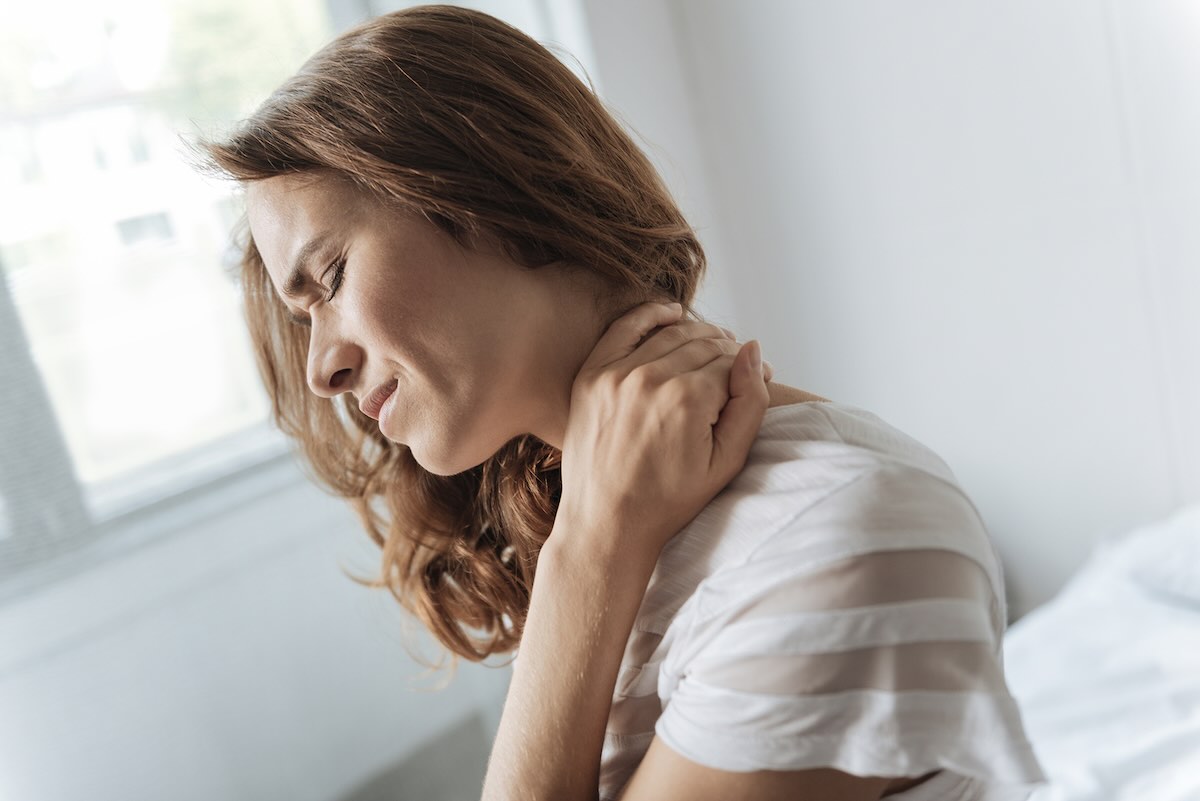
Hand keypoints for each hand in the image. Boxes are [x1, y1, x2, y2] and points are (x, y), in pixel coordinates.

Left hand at [553, 302, 770, 564]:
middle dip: (726, 352)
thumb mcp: (727, 461)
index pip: (730, 363)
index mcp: (688, 399)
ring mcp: (617, 373)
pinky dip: (651, 315)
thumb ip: (750, 403)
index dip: (748, 372)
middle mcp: (651, 377)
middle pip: (704, 344)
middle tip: (736, 368)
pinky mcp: (592, 374)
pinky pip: (625, 327)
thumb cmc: (669, 499)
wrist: (607, 521)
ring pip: (671, 333)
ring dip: (697, 334)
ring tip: (712, 347)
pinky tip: (672, 314)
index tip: (755, 381)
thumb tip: (754, 352)